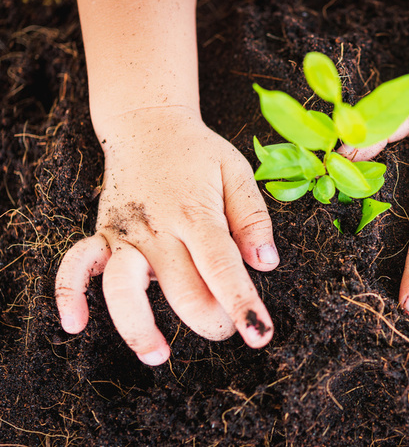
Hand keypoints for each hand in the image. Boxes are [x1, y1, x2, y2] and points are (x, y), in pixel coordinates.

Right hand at [55, 107, 278, 364]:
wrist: (146, 125)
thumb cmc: (198, 153)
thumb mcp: (236, 173)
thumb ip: (253, 218)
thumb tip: (266, 263)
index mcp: (195, 213)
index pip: (222, 268)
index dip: (243, 305)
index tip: (260, 335)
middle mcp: (157, 228)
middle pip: (181, 290)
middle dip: (209, 320)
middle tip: (228, 325)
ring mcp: (124, 233)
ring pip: (122, 288)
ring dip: (138, 327)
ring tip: (158, 355)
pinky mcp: (101, 234)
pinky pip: (75, 266)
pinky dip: (70, 295)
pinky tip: (77, 324)